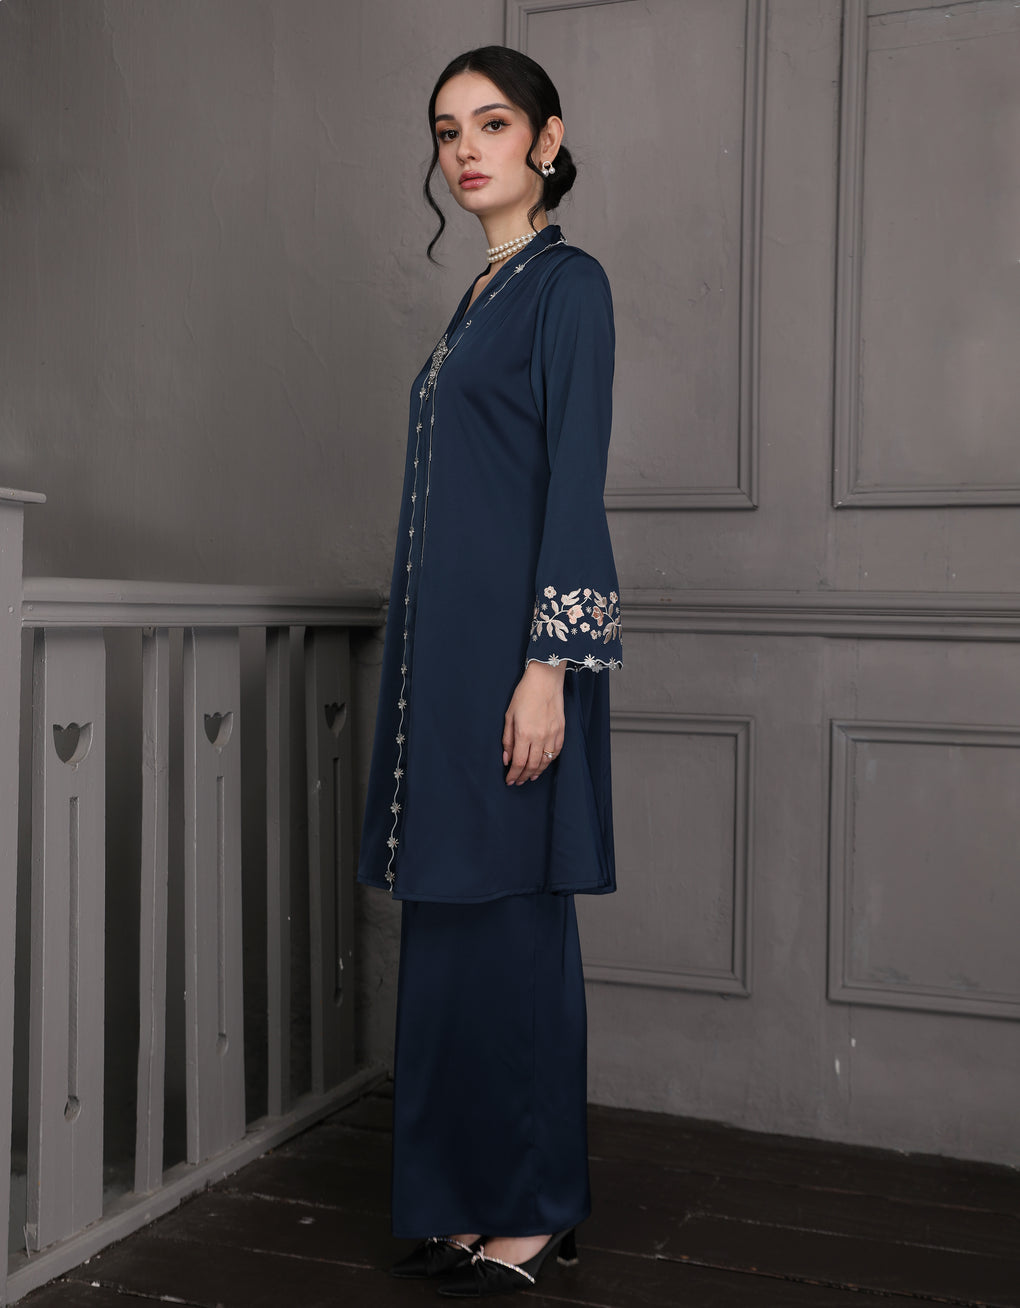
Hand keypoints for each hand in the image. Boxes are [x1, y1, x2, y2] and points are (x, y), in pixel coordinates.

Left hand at [502, 661, 565, 784]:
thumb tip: (506, 759)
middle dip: (523, 776)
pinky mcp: (561, 731)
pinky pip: (556, 752)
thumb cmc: (524, 695)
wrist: (545, 680)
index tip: (509, 780)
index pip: (518, 762)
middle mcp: (539, 737)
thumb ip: (507, 740)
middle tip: (517, 781)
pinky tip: (543, 765)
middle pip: (532, 765)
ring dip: (536, 772)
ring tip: (530, 777)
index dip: (513, 774)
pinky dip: (549, 762)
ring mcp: (552, 735)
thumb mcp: (509, 716)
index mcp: (523, 733)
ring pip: (545, 762)